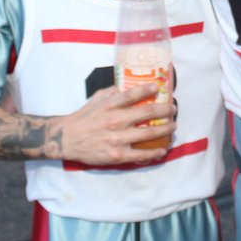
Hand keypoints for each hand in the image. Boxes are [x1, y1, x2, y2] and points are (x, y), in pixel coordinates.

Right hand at [57, 84, 175, 164]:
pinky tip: (162, 150)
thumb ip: (113, 92)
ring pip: (148, 133)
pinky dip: (154, 152)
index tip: (159, 87)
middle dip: (165, 111)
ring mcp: (117, 139)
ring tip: (173, 127)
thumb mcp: (96, 98)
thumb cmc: (84, 117)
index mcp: (110, 105)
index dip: (148, 89)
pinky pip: (140, 154)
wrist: (67, 139)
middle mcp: (115, 120)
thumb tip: (128, 85)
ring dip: (165, 129)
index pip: (132, 94)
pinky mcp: (117, 155)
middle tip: (173, 109)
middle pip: (147, 113)